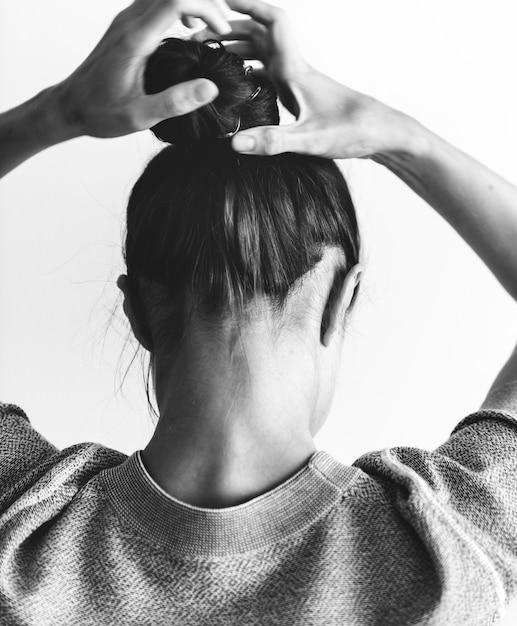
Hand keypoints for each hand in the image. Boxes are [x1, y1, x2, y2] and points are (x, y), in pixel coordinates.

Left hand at [54, 0, 231, 138]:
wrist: (70, 106)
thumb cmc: (100, 112)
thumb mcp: (140, 116)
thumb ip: (175, 102)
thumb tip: (211, 87)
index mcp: (135, 39)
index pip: (176, 0)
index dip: (206, 7)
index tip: (221, 31)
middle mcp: (129, 22)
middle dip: (204, 3)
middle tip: (221, 28)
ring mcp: (126, 20)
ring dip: (191, 3)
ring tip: (209, 27)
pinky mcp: (126, 25)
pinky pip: (157, 3)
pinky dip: (178, 7)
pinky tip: (188, 28)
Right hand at [196, 0, 414, 158]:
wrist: (380, 134)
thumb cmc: (352, 131)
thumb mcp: (310, 140)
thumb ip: (273, 141)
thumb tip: (235, 143)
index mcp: (295, 69)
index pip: (271, 20)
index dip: (247, 4)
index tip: (219, 1)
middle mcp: (294, 69)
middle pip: (258, 34)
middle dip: (229, 29)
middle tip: (199, 38)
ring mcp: (297, 81)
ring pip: (262, 52)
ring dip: (238, 49)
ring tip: (211, 58)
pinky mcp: (300, 95)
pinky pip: (268, 72)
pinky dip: (249, 70)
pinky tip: (238, 86)